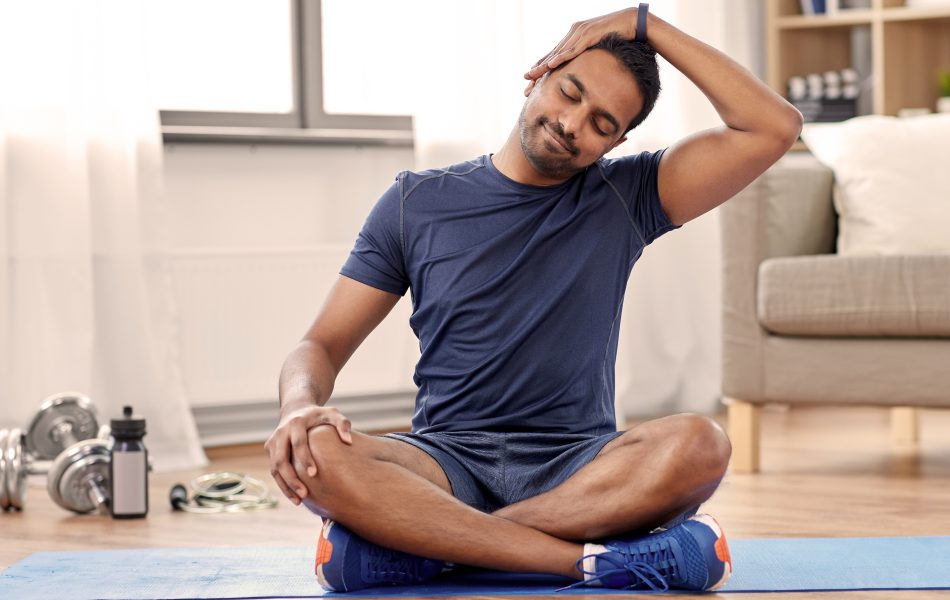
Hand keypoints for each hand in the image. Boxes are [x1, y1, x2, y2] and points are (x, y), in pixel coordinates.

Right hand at [264, 404, 352, 504]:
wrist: (296, 410)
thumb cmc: (319, 415)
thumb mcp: (332, 413)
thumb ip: (342, 424)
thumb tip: (348, 441)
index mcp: (296, 422)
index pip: (298, 443)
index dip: (305, 459)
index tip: (314, 474)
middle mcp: (281, 432)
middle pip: (281, 459)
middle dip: (292, 478)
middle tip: (305, 494)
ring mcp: (273, 442)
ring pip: (275, 468)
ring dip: (285, 485)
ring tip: (299, 501)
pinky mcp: (270, 450)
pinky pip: (274, 471)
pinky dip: (282, 485)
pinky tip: (294, 498)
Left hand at [523, 7, 638, 96]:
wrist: (634, 21)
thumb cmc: (619, 35)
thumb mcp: (599, 49)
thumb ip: (588, 56)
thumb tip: (583, 72)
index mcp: (574, 36)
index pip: (555, 55)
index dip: (542, 68)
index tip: (530, 82)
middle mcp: (574, 33)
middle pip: (552, 55)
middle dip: (538, 70)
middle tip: (525, 84)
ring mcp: (581, 33)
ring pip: (559, 53)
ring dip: (544, 66)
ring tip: (532, 76)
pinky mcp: (590, 35)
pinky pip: (573, 49)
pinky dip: (561, 57)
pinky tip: (551, 65)